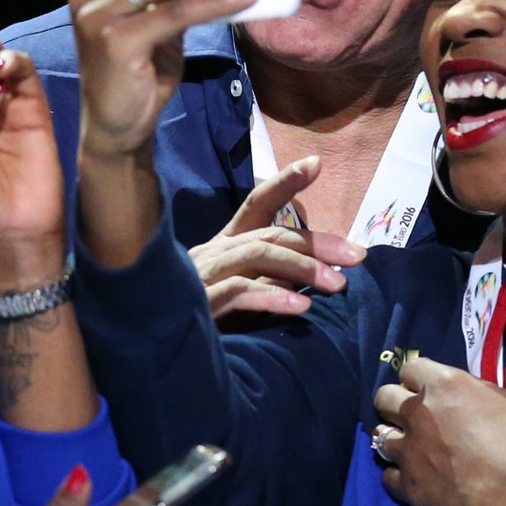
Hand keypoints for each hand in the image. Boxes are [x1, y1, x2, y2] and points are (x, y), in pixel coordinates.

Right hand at [191, 156, 366, 320]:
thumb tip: (322, 272)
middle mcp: (215, 251)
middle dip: (318, 243)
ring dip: (303, 267)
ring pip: (259, 254)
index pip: (257, 203)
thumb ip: (270, 276)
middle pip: (272, 232)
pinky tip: (302, 307)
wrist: (147, 342)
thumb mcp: (241, 292)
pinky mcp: (199, 301)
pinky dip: (273, 296)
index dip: (285, 181)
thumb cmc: (203, 318)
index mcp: (226, 244)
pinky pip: (240, 291)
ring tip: (338, 285)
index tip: (316, 163)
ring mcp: (205, 273)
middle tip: (357, 256)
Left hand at [372, 356, 505, 505]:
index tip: (428, 387)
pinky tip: (413, 477)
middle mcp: (417, 413)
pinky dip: (398, 476)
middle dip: (394, 403)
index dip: (418, 377)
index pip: (409, 367)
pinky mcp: (410, 487)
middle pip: (383, 397)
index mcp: (443, 384)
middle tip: (413, 415)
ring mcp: (410, 452)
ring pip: (380, 437)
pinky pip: (388, 477)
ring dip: (394, 439)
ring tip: (410, 447)